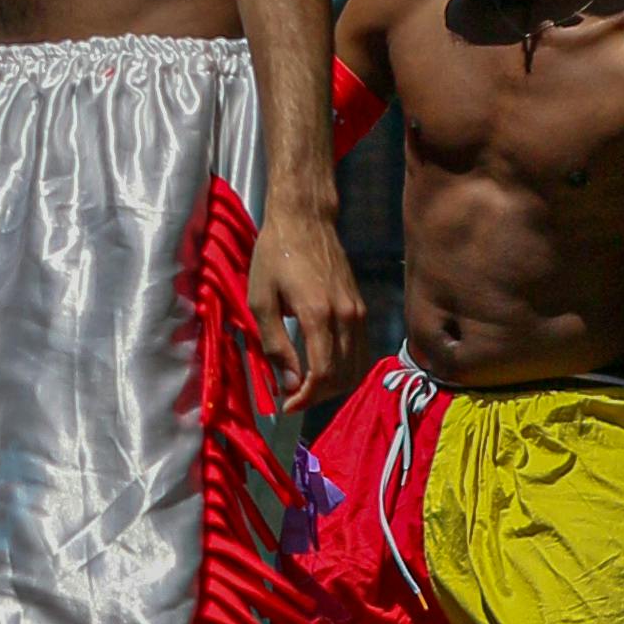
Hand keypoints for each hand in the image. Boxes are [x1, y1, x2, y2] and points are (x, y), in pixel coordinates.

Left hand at [245, 204, 365, 421]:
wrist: (304, 220)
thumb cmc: (274, 256)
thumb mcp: (261, 301)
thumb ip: (275, 345)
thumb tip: (288, 383)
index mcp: (319, 315)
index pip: (323, 374)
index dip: (305, 397)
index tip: (287, 403)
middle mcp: (346, 316)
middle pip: (343, 376)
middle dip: (318, 395)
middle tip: (293, 396)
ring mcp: (358, 311)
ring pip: (357, 366)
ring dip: (334, 385)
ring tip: (308, 386)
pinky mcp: (361, 306)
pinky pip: (362, 350)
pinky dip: (346, 368)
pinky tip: (325, 368)